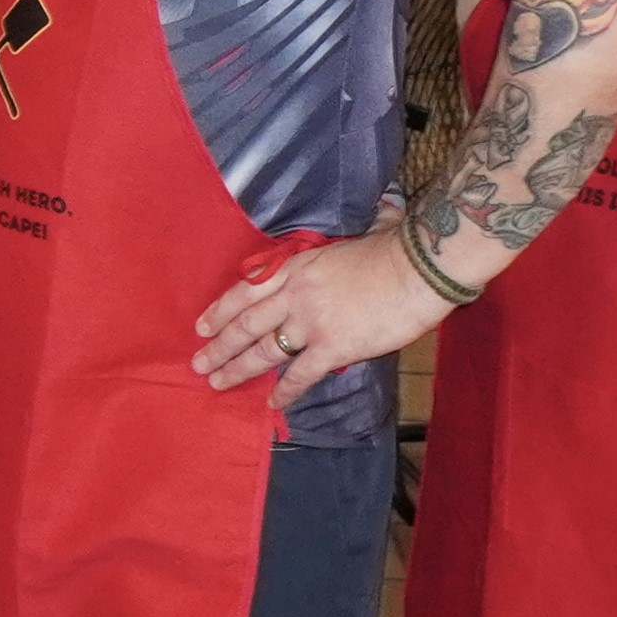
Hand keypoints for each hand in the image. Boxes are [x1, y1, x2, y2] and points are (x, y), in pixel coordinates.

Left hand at [194, 231, 450, 397]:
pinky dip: (285, 391)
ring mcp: (310, 322)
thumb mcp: (354, 236)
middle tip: (199, 363)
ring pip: (263, 350)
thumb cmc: (394, 247)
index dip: (221, 310)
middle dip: (220, 346)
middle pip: (247, 324)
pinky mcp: (332, 347)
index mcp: (297, 266)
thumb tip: (378, 214)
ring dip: (238, 369)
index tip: (202, 326)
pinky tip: (271, 403)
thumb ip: (349, 238)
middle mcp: (294, 294)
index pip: (247, 290)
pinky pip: (300, 374)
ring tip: (218, 383)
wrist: (417, 268)